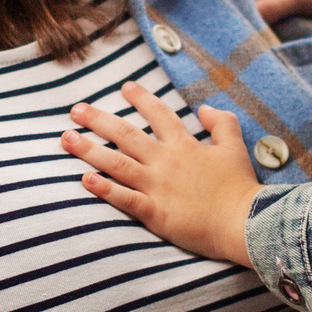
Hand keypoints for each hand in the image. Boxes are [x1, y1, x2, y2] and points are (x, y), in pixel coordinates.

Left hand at [62, 81, 259, 265]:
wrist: (245, 223)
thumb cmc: (241, 188)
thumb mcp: (235, 148)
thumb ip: (222, 123)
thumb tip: (206, 108)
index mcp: (185, 146)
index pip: (158, 114)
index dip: (141, 98)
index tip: (124, 87)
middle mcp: (166, 162)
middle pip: (126, 135)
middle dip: (98, 120)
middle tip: (75, 110)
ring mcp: (158, 187)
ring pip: (116, 163)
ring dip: (88, 150)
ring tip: (66, 138)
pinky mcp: (155, 213)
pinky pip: (124, 199)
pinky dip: (103, 189)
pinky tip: (83, 180)